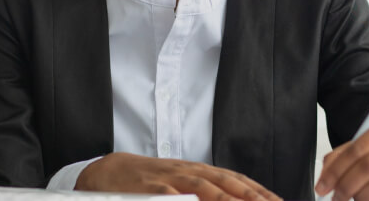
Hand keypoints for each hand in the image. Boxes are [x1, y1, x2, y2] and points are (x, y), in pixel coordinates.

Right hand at [78, 152, 281, 198]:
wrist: (111, 171)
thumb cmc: (149, 181)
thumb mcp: (180, 182)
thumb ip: (205, 191)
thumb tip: (233, 198)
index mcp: (197, 171)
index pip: (234, 179)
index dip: (258, 190)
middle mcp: (187, 172)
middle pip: (224, 182)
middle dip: (250, 195)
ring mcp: (169, 180)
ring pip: (203, 187)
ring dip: (226, 198)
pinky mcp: (150, 189)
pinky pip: (170, 196)